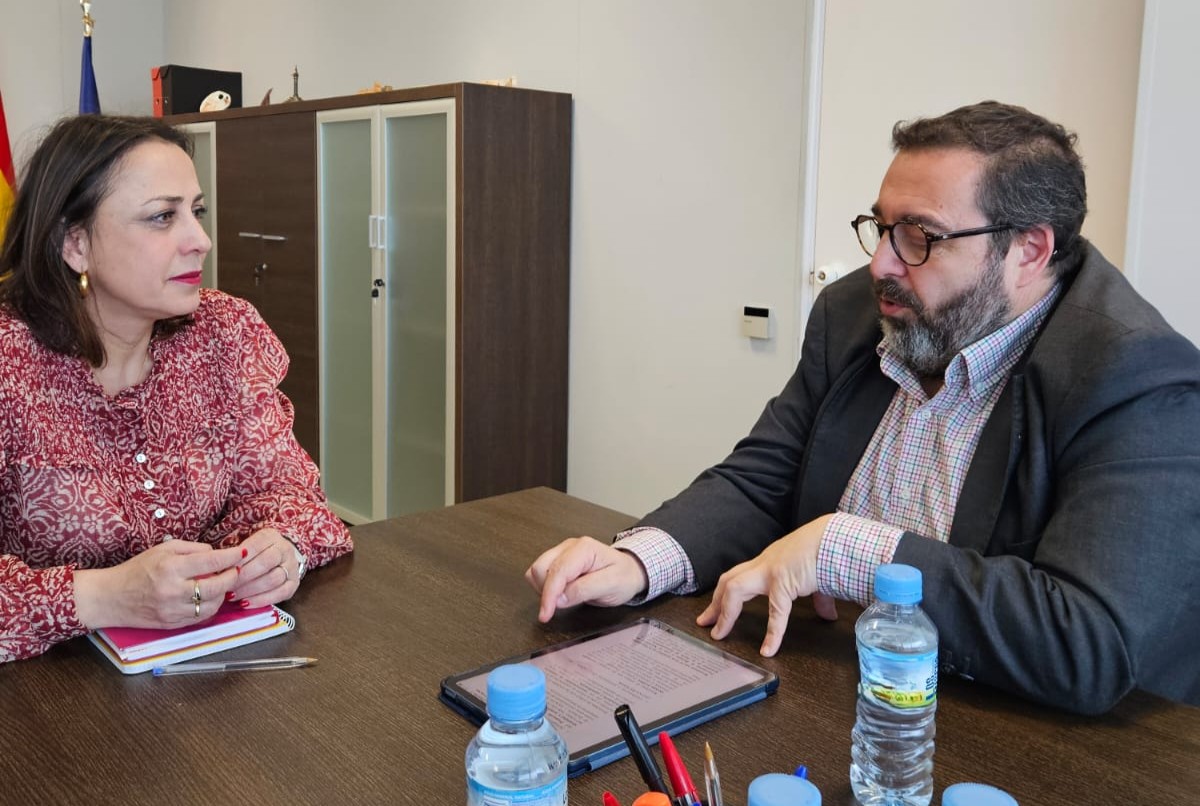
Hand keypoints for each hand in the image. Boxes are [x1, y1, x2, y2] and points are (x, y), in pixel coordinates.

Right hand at [74, 540, 242, 628]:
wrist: (110, 597)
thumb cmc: (137, 569)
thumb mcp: (163, 549)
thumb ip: (192, 549)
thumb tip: (216, 553)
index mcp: (171, 568)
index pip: (211, 562)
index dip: (231, 557)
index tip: (241, 553)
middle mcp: (173, 591)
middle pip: (217, 587)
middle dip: (233, 577)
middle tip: (236, 570)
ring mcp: (173, 611)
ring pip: (212, 605)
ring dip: (223, 593)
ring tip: (222, 583)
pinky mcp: (172, 624)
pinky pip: (201, 617)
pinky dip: (210, 607)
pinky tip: (209, 597)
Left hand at [227, 528, 300, 607]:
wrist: (278, 557)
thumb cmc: (254, 553)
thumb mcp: (245, 544)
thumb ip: (233, 554)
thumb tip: (216, 568)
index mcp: (271, 536)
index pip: (255, 546)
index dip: (239, 560)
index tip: (223, 571)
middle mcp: (285, 549)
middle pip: (266, 562)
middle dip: (243, 577)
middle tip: (226, 586)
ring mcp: (292, 567)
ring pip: (274, 579)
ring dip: (251, 590)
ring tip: (233, 596)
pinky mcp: (294, 584)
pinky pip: (281, 593)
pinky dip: (262, 600)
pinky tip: (246, 603)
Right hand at [525, 536, 649, 622]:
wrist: (630, 571)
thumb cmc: (624, 576)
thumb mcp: (611, 585)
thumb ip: (584, 590)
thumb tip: (558, 599)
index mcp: (583, 549)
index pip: (557, 571)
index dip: (549, 595)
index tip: (546, 614)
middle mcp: (569, 547)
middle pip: (540, 568)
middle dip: (545, 592)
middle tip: (558, 608)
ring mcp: (561, 552)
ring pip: (536, 570)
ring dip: (543, 589)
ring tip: (564, 598)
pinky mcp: (558, 560)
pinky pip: (540, 573)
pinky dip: (544, 586)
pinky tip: (560, 593)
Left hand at [696, 515, 838, 656]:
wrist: (836, 536)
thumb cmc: (827, 549)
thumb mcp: (816, 575)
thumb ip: (817, 597)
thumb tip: (827, 615)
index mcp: (770, 561)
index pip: (739, 576)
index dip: (723, 594)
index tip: (714, 611)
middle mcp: (765, 563)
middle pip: (728, 580)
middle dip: (714, 602)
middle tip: (705, 623)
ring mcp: (771, 571)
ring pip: (735, 588)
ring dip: (725, 612)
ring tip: (719, 633)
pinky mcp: (784, 581)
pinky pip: (775, 611)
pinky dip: (772, 633)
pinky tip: (768, 649)